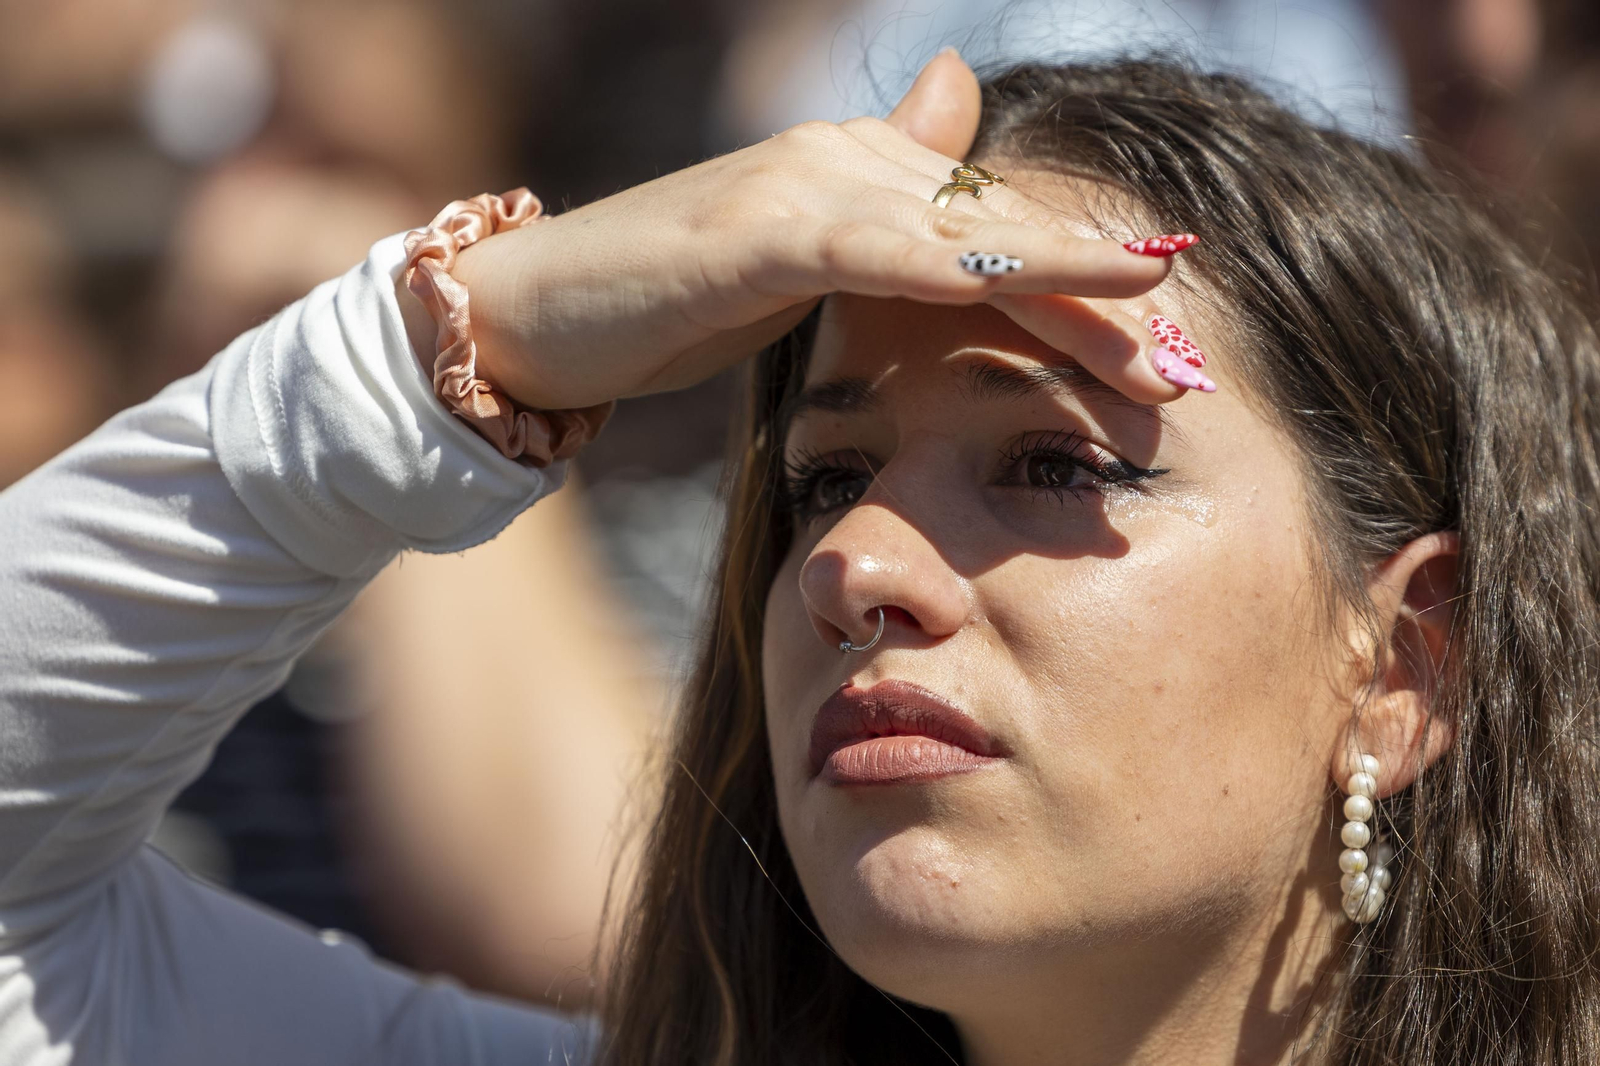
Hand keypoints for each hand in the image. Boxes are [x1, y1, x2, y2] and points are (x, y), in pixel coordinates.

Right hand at [449, 50, 1188, 410]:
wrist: (534, 317)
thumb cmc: (664, 306)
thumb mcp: (792, 271)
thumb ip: (878, 224)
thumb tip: (954, 118)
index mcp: (862, 184)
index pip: (996, 237)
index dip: (1085, 285)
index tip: (1166, 348)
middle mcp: (845, 168)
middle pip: (1000, 230)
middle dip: (1099, 291)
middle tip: (1187, 359)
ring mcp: (801, 189)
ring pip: (957, 230)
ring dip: (1057, 273)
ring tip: (1152, 308)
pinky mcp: (755, 232)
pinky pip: (870, 249)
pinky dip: (946, 269)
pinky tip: (1015, 291)